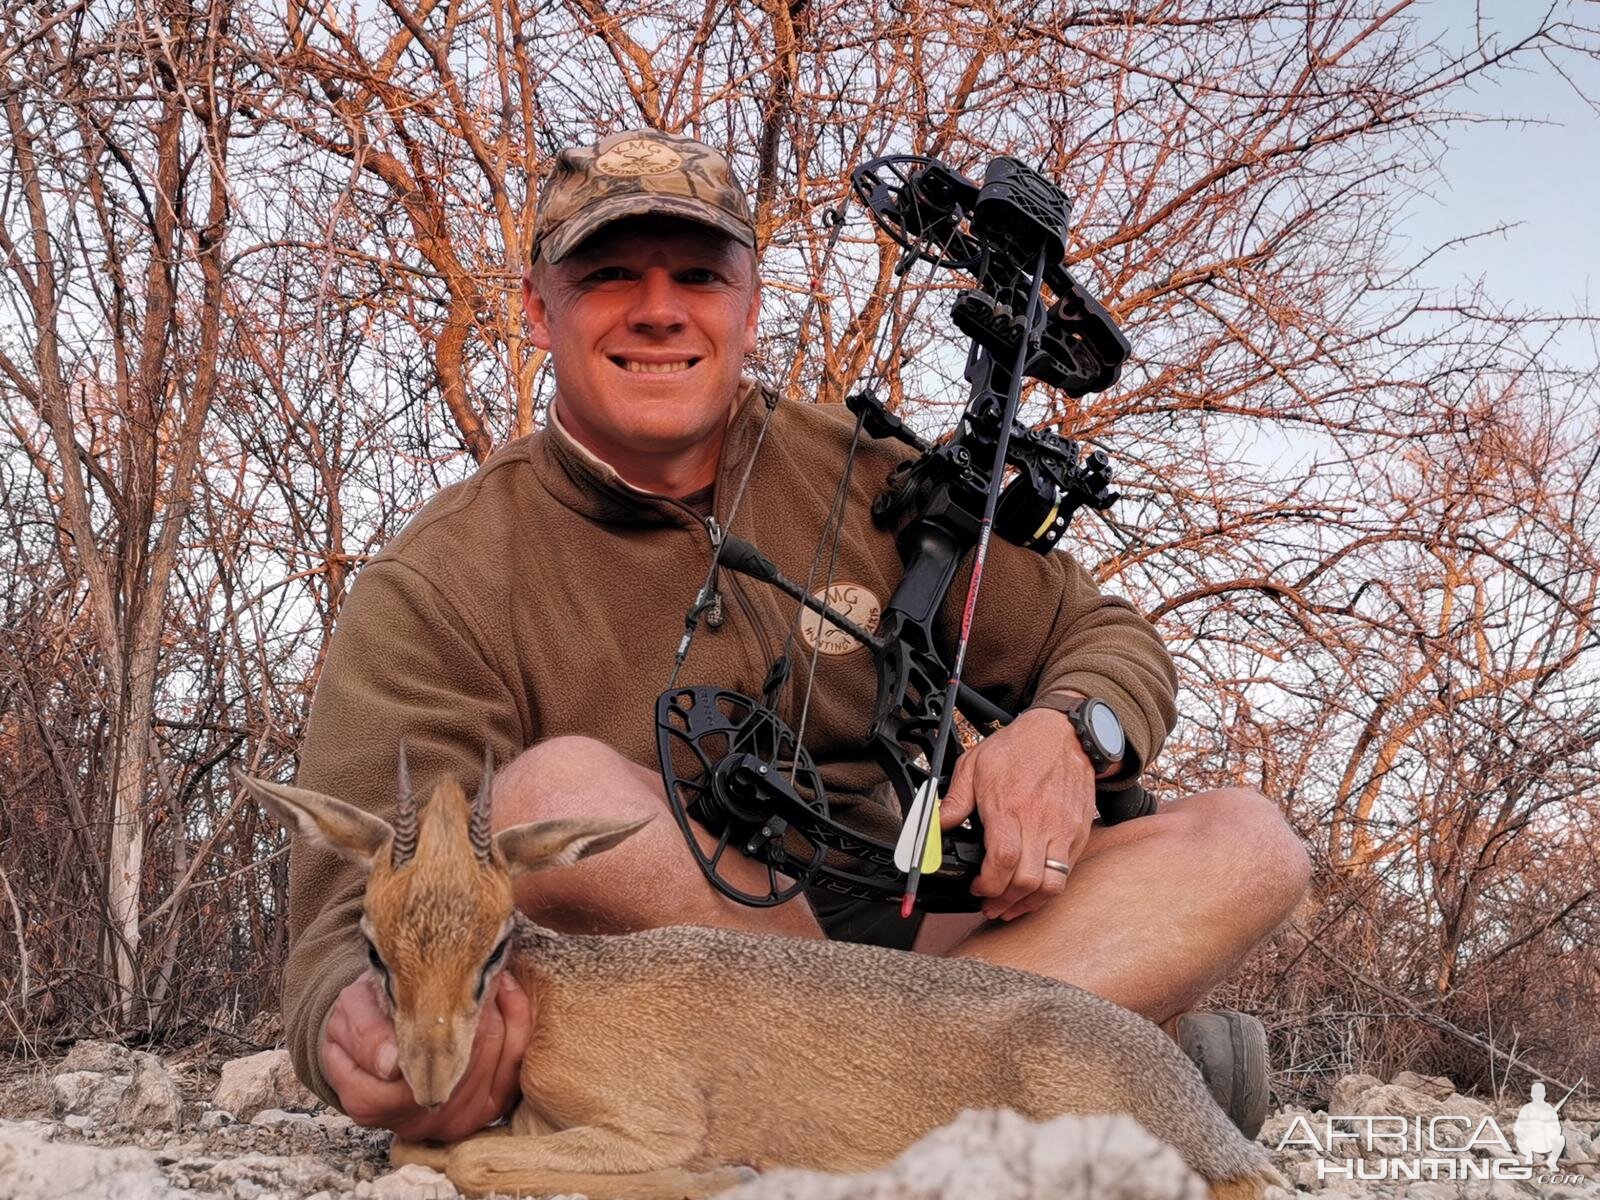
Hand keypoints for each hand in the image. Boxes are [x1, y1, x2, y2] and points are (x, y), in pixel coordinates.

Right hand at [319, 968, 530, 1140]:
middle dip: (475, 1017)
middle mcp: (413, 1122)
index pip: (415, 1070)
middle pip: (461, 1070)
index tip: (453, 982)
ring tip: (491, 982)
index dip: (439, 1023)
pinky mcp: (485, 1110)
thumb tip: (390, 1064)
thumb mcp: (351, 1013)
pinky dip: (517, 1030)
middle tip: (479, 976)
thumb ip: (365, 1034)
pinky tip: (507, 996)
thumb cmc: (364, 1018)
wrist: (379, 1032)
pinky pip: (513, 1072)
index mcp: (370, 1101)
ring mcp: (452, 1121)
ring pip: (492, 1067)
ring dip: (499, 1019)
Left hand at [939, 706, 1095, 921]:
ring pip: (1052, 885)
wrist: (1063, 735)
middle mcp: (1040, 822)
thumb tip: (936, 826)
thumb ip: (954, 800)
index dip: (988, 884)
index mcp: (1010, 807)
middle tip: (989, 904)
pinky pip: (1067, 873)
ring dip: (1029, 903)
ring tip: (1010, 907)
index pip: (1003, 860)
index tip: (976, 887)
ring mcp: (1064, 830)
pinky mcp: (1078, 833)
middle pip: (1028, 881)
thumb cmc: (1018, 749)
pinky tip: (1032, 890)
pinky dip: (1049, 889)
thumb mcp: (974, 765)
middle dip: (1005, 901)